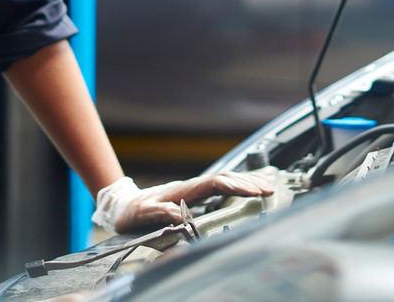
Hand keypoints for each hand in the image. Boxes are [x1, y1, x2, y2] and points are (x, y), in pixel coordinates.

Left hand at [93, 172, 273, 233]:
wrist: (122, 205)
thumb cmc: (131, 212)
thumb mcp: (140, 214)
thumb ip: (158, 212)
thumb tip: (179, 214)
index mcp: (183, 189)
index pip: (216, 183)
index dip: (237, 186)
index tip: (255, 192)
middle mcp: (191, 186)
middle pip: (226, 178)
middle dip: (250, 182)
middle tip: (271, 189)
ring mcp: (193, 190)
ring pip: (225, 181)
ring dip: (246, 183)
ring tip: (267, 189)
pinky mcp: (193, 196)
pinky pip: (220, 189)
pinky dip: (237, 188)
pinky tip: (246, 193)